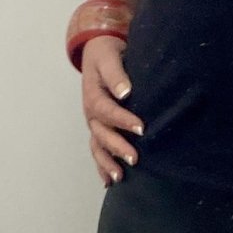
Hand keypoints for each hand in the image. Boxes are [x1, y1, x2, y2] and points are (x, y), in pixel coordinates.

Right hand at [80, 36, 142, 185]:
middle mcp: (91, 112)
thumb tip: (125, 92)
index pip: (107, 111)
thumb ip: (116, 74)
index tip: (141, 128)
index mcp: (93, 95)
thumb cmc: (106, 53)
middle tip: (134, 159)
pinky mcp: (98, 128)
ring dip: (107, 162)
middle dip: (117, 147)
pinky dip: (101, 166)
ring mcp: (93, 122)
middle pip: (102, 134)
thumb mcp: (108, 56)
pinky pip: (97, 149)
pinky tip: (109, 181)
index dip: (123, 121)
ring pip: (97, 146)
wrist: (97, 52)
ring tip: (120, 177)